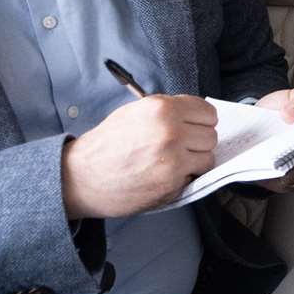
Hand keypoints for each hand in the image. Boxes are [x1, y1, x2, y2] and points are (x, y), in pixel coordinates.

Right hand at [61, 94, 218, 217]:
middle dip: (197, 141)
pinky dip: (185, 177)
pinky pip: (194, 177)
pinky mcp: (172, 184)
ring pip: (208, 157)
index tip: (193, 127)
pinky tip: (164, 174)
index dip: (200, 121)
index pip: (207, 112)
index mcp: (162, 109)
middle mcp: (171, 132)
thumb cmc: (107, 145)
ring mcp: (174, 160)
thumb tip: (196, 115)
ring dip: (195, 161)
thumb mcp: (135, 112)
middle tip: (179, 146)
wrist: (82, 177)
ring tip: (172, 161)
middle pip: (211, 135)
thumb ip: (168, 110)